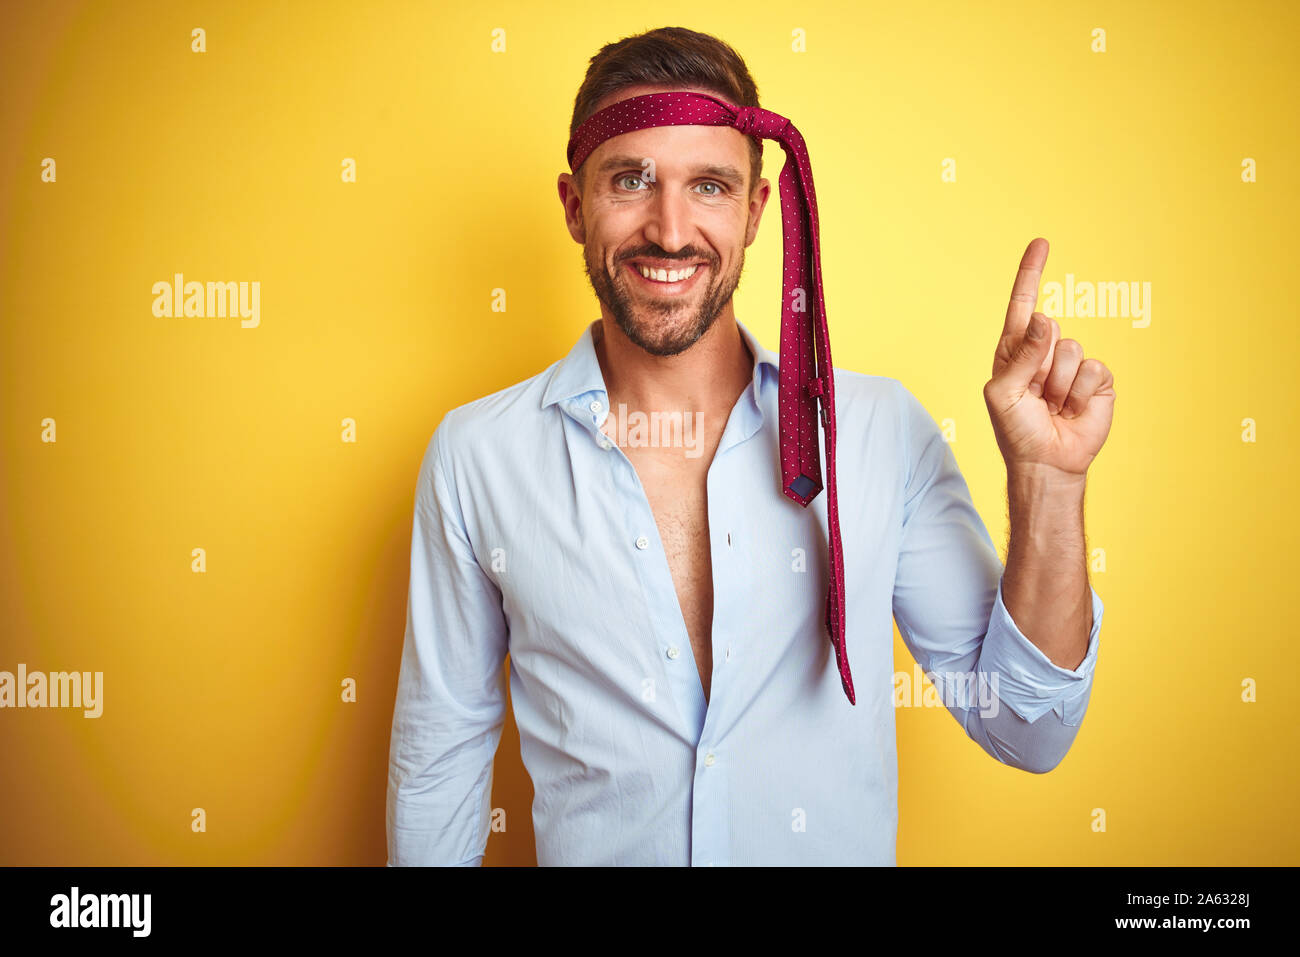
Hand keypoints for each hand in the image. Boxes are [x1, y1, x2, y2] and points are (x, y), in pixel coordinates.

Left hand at [983, 238, 1115, 479]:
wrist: (1047, 462)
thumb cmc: (1016, 430)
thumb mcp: (1004, 393)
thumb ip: (1022, 355)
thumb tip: (1044, 317)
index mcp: (1015, 350)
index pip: (1023, 305)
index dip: (1031, 273)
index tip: (1041, 243)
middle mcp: (1045, 352)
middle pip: (1050, 328)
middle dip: (1040, 363)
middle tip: (1035, 394)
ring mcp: (1072, 365)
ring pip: (1072, 350)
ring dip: (1059, 384)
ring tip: (1052, 405)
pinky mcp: (1098, 380)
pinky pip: (1094, 369)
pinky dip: (1081, 393)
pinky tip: (1072, 410)